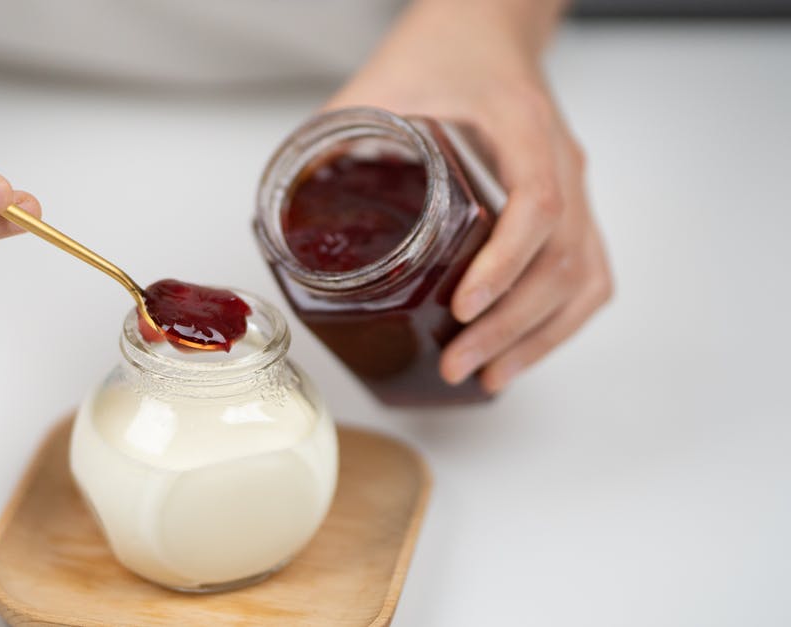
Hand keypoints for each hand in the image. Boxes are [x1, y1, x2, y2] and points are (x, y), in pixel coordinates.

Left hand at [327, 1, 611, 391]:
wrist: (486, 28)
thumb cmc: (439, 53)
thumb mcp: (377, 87)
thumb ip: (331, 140)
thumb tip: (282, 213)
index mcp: (518, 124)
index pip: (536, 201)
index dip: (504, 262)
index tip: (464, 306)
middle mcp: (560, 157)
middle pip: (564, 257)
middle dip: (512, 325)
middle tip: (458, 364)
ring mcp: (573, 185)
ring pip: (583, 275)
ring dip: (538, 335)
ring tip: (490, 375)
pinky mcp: (572, 206)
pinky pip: (588, 273)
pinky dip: (559, 322)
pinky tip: (521, 352)